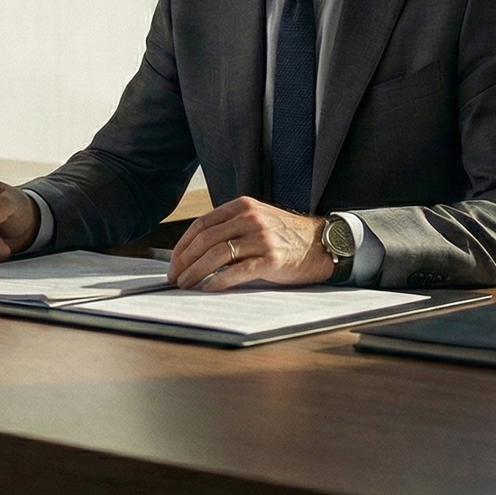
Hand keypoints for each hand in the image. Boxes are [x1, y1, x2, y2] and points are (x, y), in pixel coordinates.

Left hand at [165, 197, 336, 289]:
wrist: (322, 244)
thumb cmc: (286, 236)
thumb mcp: (257, 220)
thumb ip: (230, 228)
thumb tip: (195, 252)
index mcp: (242, 206)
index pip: (201, 224)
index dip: (182, 246)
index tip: (174, 263)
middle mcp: (250, 218)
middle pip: (205, 240)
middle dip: (184, 261)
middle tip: (175, 277)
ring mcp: (262, 238)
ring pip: (217, 254)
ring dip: (196, 272)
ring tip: (186, 284)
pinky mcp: (272, 259)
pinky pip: (238, 270)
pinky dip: (220, 280)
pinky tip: (208, 288)